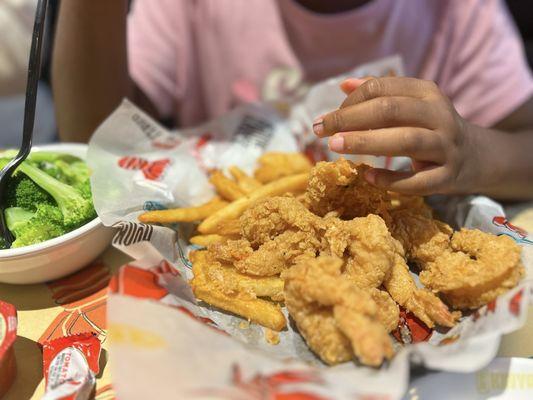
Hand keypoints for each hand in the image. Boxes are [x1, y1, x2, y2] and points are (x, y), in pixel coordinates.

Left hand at [313, 77, 486, 194]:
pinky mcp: (447, 176)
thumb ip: (379, 94)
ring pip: (406, 140)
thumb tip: (342, 84)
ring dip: (367, 142)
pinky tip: (367, 176)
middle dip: (351, 118)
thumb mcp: (410, 105)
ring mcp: (446, 146)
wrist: (475, 157)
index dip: (350, 101)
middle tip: (320, 130)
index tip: (326, 118)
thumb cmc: (430, 129)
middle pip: (391, 110)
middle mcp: (439, 115)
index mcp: (427, 93)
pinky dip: (391, 180)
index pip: (382, 88)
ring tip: (335, 146)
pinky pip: (418, 181)